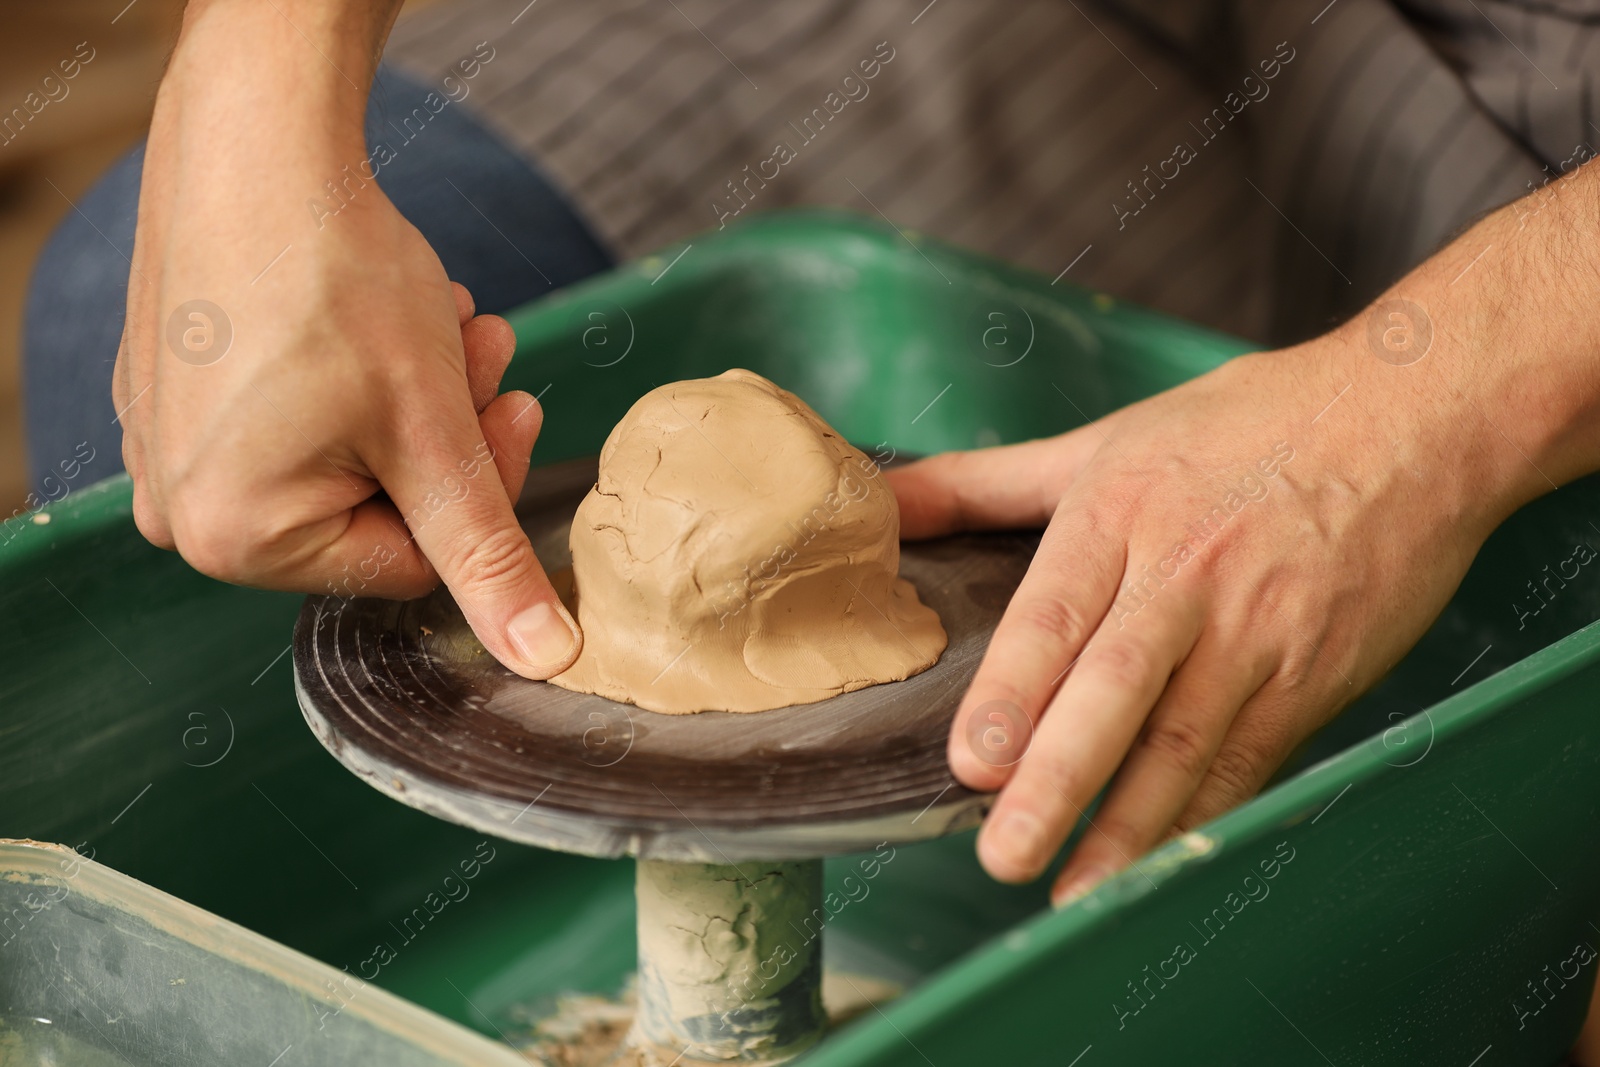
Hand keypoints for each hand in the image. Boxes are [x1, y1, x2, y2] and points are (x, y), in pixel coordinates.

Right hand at [114, 0, 579, 677]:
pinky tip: (392, 312)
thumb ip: (489, 557)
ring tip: (455, 319)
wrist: (257, 139)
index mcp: (235, 540)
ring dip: (423, 395)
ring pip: (348, 452)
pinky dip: (362, 372)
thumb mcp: (435, 434)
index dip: (484, 490)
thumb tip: (548, 661)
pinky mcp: (176, 390)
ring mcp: (171, 445)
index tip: (521, 411)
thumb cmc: (336, 281)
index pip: (407, 563)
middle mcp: (184, 508)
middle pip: (377, 507)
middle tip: (493, 353)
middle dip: (453, 433)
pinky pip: (295, 412)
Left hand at [886, 331, 1513, 903]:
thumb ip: (986, 481)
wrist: (1411, 420)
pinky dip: (1205, 815)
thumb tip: (886, 502)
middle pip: (1117, 687)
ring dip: (1131, 824)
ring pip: (1186, 739)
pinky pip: (1251, 757)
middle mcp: (1185, 578)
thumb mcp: (1105, 440)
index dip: (1014, 691)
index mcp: (1119, 513)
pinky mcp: (1314, 674)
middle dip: (1061, 776)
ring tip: (1076, 892)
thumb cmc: (1245, 427)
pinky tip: (1162, 865)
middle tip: (1005, 852)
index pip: (1056, 612)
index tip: (972, 762)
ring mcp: (1256, 631)